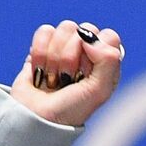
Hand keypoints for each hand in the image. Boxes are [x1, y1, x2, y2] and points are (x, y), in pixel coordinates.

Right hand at [9, 20, 124, 126]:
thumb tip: (88, 37)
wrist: (37, 117)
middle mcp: (88, 53)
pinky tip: (41, 71)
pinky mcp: (44, 46)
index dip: (96, 51)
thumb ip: (108, 61)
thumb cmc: (71, 109)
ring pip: (64, 28)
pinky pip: (45, 31)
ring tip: (55, 78)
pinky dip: (40, 53)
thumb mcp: (99, 91)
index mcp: (106, 64)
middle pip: (85, 29)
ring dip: (55, 57)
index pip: (108, 36)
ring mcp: (65, 48)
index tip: (86, 73)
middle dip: (72, 56)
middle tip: (68, 78)